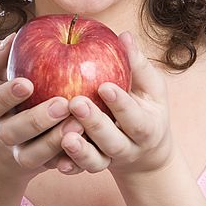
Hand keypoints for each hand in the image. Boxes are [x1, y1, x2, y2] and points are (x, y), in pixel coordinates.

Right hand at [0, 33, 84, 182]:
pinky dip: (69, 160)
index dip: (7, 94)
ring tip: (79, 124)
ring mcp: (17, 153)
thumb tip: (13, 37)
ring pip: (34, 155)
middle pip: (13, 132)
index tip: (27, 83)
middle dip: (37, 120)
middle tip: (62, 104)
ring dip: (55, 141)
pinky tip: (88, 144)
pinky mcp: (38, 167)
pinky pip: (53, 166)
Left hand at [60, 32, 174, 177]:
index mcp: (147, 127)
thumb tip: (124, 36)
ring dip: (80, 151)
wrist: (145, 150)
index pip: (135, 118)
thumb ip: (137, 64)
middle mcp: (130, 147)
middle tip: (75, 103)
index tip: (104, 86)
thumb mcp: (150, 87)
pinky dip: (69, 166)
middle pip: (113, 141)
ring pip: (96, 161)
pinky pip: (80, 170)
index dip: (121, 103)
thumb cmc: (145, 106)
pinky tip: (55, 160)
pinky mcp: (94, 166)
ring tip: (63, 137)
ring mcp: (111, 160)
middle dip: (95, 124)